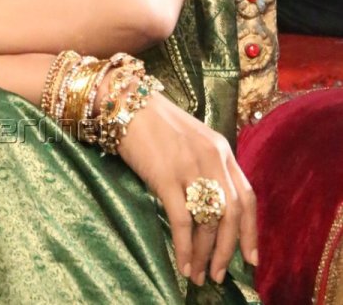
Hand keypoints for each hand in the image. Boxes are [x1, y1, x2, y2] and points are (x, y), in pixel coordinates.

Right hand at [116, 91, 257, 286]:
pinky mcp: (165, 176)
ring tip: (200, 275)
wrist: (125, 103)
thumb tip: (212, 207)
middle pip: (232, 214)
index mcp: (221, 149)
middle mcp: (212, 158)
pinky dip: (185, 247)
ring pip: (208, 221)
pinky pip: (182, 220)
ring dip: (206, 254)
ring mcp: (190, 167)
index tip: (251, 259)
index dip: (251, 231)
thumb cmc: (155, 123)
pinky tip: (183, 264)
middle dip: (228, 250)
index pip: (247, 197)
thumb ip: (207, 166)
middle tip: (220, 275)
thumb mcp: (192, 139)